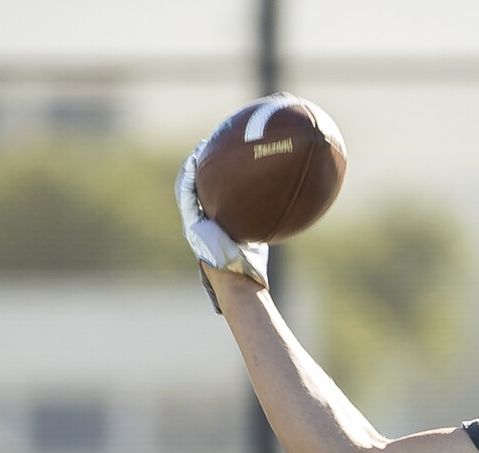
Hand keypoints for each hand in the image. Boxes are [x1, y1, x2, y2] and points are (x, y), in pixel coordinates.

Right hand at [175, 141, 268, 308]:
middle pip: (195, 187)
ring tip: (199, 149)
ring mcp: (193, 223)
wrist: (238, 280)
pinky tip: (195, 163)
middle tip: (205, 146)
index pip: (208, 194)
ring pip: (186, 188)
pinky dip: (189, 179)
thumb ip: (265, 220)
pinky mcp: (191, 225)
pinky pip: (186, 196)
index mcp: (212, 223)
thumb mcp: (259, 235)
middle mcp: (200, 221)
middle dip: (198, 166)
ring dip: (190, 167)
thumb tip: (292, 205)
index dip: (210, 176)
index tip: (219, 157)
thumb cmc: (251, 265)